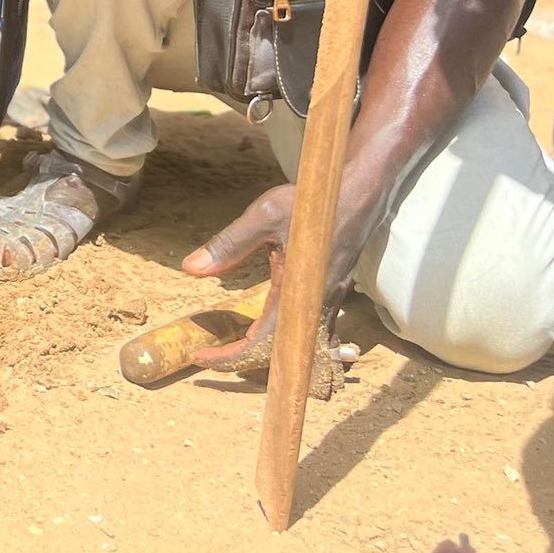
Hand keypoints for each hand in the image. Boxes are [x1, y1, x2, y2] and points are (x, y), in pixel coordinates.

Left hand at [181, 181, 367, 391]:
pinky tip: (278, 339)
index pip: (263, 344)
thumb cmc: (315, 202)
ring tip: (236, 348)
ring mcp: (330, 301)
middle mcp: (318, 305)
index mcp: (299, 293)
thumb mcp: (264, 216)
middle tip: (212, 355)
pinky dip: (294, 341)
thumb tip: (192, 269)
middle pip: (283, 354)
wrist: (361, 192)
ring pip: (302, 345)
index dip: (232, 357)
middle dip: (246, 360)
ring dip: (270, 354)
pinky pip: (317, 332)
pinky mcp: (335, 293)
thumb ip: (230, 244)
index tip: (203, 358)